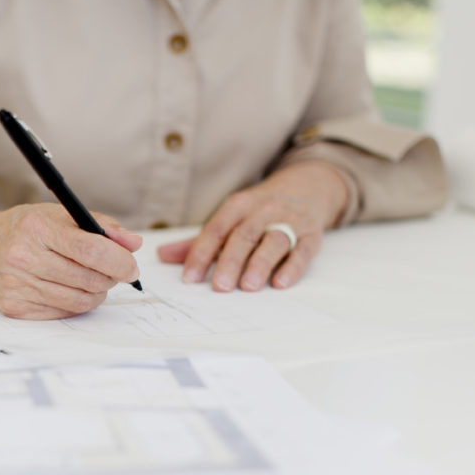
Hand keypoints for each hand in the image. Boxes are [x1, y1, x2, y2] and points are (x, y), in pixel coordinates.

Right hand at [0, 203, 142, 318]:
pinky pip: (62, 313)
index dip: (120, 262)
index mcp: (36, 228)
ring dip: (96, 293)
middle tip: (112, 272)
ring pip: (79, 302)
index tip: (131, 267)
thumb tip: (133, 243)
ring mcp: (16, 286)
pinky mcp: (14, 308)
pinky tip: (69, 290)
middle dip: (110, 278)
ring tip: (92, 281)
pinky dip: (75, 304)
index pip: (91, 250)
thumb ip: (99, 225)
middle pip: (89, 280)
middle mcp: (23, 257)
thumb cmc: (21, 229)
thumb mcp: (56, 215)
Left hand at [156, 161, 348, 290]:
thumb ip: (199, 241)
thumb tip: (162, 255)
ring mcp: (290, 221)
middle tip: (220, 287)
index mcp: (238, 205)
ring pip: (274, 241)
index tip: (190, 278)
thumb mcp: (230, 218)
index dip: (201, 253)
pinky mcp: (312, 234)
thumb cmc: (260, 211)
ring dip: (261, 264)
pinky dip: (292, 267)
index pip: (216, 229)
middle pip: (245, 235)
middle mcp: (263, 210)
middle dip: (230, 261)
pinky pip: (303, 250)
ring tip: (249, 287)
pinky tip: (280, 283)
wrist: (308, 187)